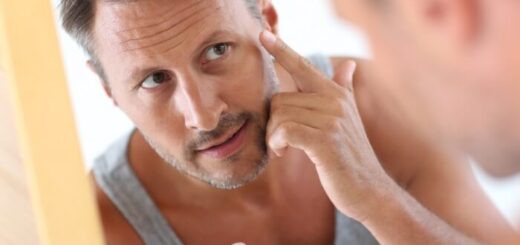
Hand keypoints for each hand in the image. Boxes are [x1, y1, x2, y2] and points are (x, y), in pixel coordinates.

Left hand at [260, 31, 394, 220]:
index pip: (302, 66)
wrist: (369, 190)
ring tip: (283, 149)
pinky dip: (277, 143)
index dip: (281, 50)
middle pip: (279, 99)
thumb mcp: (349, 118)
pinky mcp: (325, 140)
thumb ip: (345, 89)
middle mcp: (334, 101)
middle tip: (279, 141)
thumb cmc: (351, 155)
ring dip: (273, 137)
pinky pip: (285, 131)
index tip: (262, 34)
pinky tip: (282, 153)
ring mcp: (331, 119)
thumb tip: (348, 64)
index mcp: (336, 93)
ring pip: (279, 116)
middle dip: (272, 123)